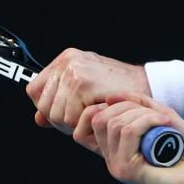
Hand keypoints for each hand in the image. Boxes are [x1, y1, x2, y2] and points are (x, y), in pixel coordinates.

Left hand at [26, 48, 150, 133]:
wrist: (148, 86)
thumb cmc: (121, 90)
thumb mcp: (87, 91)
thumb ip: (61, 102)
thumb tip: (38, 120)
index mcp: (67, 59)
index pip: (34, 90)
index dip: (47, 108)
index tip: (65, 114)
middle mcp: (68, 62)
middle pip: (44, 105)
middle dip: (60, 120)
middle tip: (82, 120)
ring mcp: (75, 71)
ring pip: (56, 114)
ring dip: (73, 124)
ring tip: (92, 118)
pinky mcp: (83, 84)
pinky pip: (70, 117)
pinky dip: (83, 124)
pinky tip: (98, 116)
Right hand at [75, 93, 183, 183]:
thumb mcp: (161, 117)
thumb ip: (140, 104)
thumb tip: (110, 96)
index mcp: (115, 147)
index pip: (85, 124)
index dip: (101, 107)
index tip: (130, 105)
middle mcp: (111, 157)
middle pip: (98, 118)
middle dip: (127, 105)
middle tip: (155, 114)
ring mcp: (117, 165)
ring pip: (114, 124)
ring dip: (142, 113)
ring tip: (164, 121)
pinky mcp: (128, 170)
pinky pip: (128, 132)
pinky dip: (148, 120)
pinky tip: (165, 124)